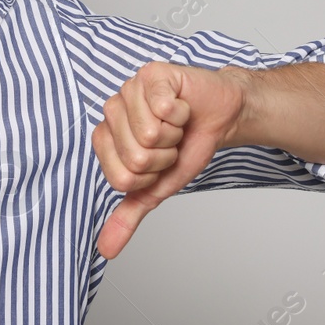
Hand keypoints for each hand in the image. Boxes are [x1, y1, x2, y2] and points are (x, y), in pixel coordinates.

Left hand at [93, 61, 246, 258]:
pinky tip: (181, 106)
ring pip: (149, 133)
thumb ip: (128, 215)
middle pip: (135, 156)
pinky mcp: (151, 74)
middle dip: (164, 156)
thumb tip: (107, 250)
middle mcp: (111, 111)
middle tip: (171, 141)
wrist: (219, 117)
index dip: (149, 176)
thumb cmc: (186, 146)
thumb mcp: (156, 187)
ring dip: (174, 134)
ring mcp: (128, 89)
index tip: (159, 162)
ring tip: (176, 124)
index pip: (120, 177)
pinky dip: (182, 114)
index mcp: (105, 138)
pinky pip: (163, 107)